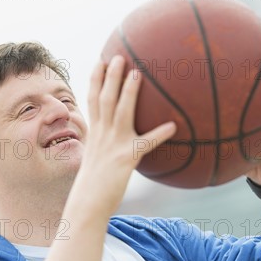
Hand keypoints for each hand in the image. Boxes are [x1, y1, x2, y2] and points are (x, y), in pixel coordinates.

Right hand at [76, 55, 176, 217]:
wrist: (87, 204)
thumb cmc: (93, 185)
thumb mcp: (95, 161)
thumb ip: (105, 147)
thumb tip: (115, 144)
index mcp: (95, 133)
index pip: (93, 99)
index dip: (95, 79)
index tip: (100, 61)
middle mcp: (102, 134)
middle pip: (105, 98)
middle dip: (111, 76)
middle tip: (119, 56)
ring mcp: (113, 145)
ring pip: (120, 111)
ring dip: (129, 92)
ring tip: (138, 73)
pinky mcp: (126, 158)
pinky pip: (146, 143)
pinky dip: (159, 134)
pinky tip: (173, 126)